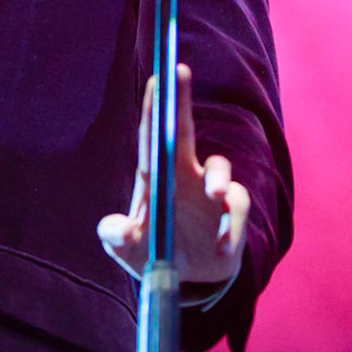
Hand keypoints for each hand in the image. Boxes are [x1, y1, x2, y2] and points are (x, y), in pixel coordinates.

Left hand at [97, 65, 248, 282]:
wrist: (186, 281)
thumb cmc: (152, 254)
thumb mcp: (129, 250)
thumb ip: (117, 239)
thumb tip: (114, 228)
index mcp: (157, 178)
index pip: (153, 136)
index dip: (155, 107)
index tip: (157, 77)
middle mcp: (185, 176)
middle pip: (184, 131)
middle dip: (182, 99)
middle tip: (181, 70)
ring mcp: (211, 193)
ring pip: (221, 171)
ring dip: (219, 178)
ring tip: (216, 195)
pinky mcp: (231, 214)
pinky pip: (236, 211)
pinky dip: (231, 229)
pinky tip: (221, 249)